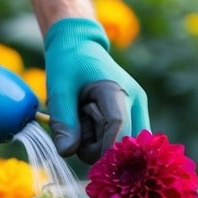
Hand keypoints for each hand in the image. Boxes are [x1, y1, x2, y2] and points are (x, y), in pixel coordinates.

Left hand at [44, 17, 149, 162]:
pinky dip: (107, 141)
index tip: (78, 151)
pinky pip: (124, 141)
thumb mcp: (59, 90)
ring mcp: (139, 108)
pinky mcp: (136, 115)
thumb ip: (63, 121)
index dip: (101, 147)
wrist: (80, 45)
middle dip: (97, 145)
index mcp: (116, 90)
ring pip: (126, 146)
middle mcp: (135, 101)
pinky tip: (96, 125)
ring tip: (87, 120)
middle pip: (123, 143)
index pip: (118, 128)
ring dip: (102, 143)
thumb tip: (67, 152)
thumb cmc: (68, 63)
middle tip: (79, 122)